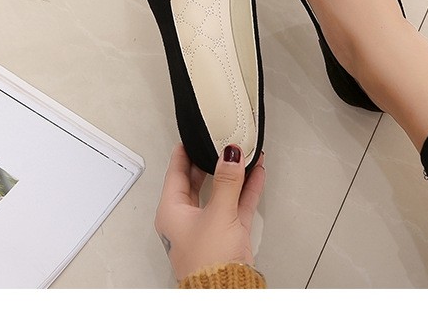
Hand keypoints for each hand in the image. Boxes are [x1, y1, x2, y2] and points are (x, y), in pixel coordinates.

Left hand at [154, 143, 265, 281]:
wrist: (226, 292)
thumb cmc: (207, 263)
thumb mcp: (217, 213)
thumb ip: (226, 181)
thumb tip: (228, 154)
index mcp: (171, 212)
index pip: (175, 173)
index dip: (184, 152)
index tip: (191, 135)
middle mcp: (187, 218)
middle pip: (197, 181)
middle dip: (210, 160)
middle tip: (219, 140)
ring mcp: (208, 226)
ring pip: (220, 191)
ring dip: (232, 173)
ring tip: (243, 153)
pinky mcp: (228, 235)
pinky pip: (236, 204)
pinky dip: (246, 188)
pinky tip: (256, 173)